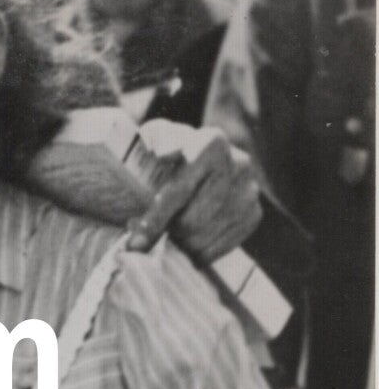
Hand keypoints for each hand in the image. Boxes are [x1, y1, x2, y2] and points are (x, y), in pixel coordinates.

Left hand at [125, 126, 260, 261]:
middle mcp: (238, 164)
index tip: (135, 242)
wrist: (199, 161)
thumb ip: (156, 139)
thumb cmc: (167, 149)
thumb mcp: (155, 136)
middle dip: (166, 233)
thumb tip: (164, 153)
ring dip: (180, 244)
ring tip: (162, 240)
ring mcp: (249, 191)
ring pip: (206, 236)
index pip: (180, 190)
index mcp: (212, 142)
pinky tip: (183, 245)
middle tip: (144, 243)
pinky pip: (222, 246)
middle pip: (193, 219)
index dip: (156, 218)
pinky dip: (198, 252)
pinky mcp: (254, 214)